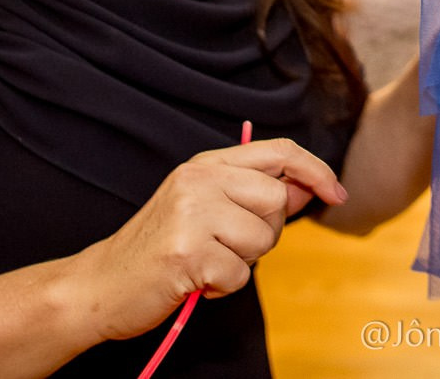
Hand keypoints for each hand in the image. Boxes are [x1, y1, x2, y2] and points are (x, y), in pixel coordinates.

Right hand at [66, 138, 344, 344]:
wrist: (101, 284)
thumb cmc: (160, 248)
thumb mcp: (206, 208)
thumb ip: (255, 196)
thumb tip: (308, 188)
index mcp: (206, 164)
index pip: (280, 151)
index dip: (316, 170)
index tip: (337, 193)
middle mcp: (199, 180)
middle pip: (278, 200)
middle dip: (265, 232)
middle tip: (228, 245)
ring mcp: (192, 214)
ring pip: (262, 240)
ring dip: (243, 262)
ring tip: (207, 261)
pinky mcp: (188, 253)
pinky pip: (239, 275)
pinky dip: (223, 288)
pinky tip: (194, 280)